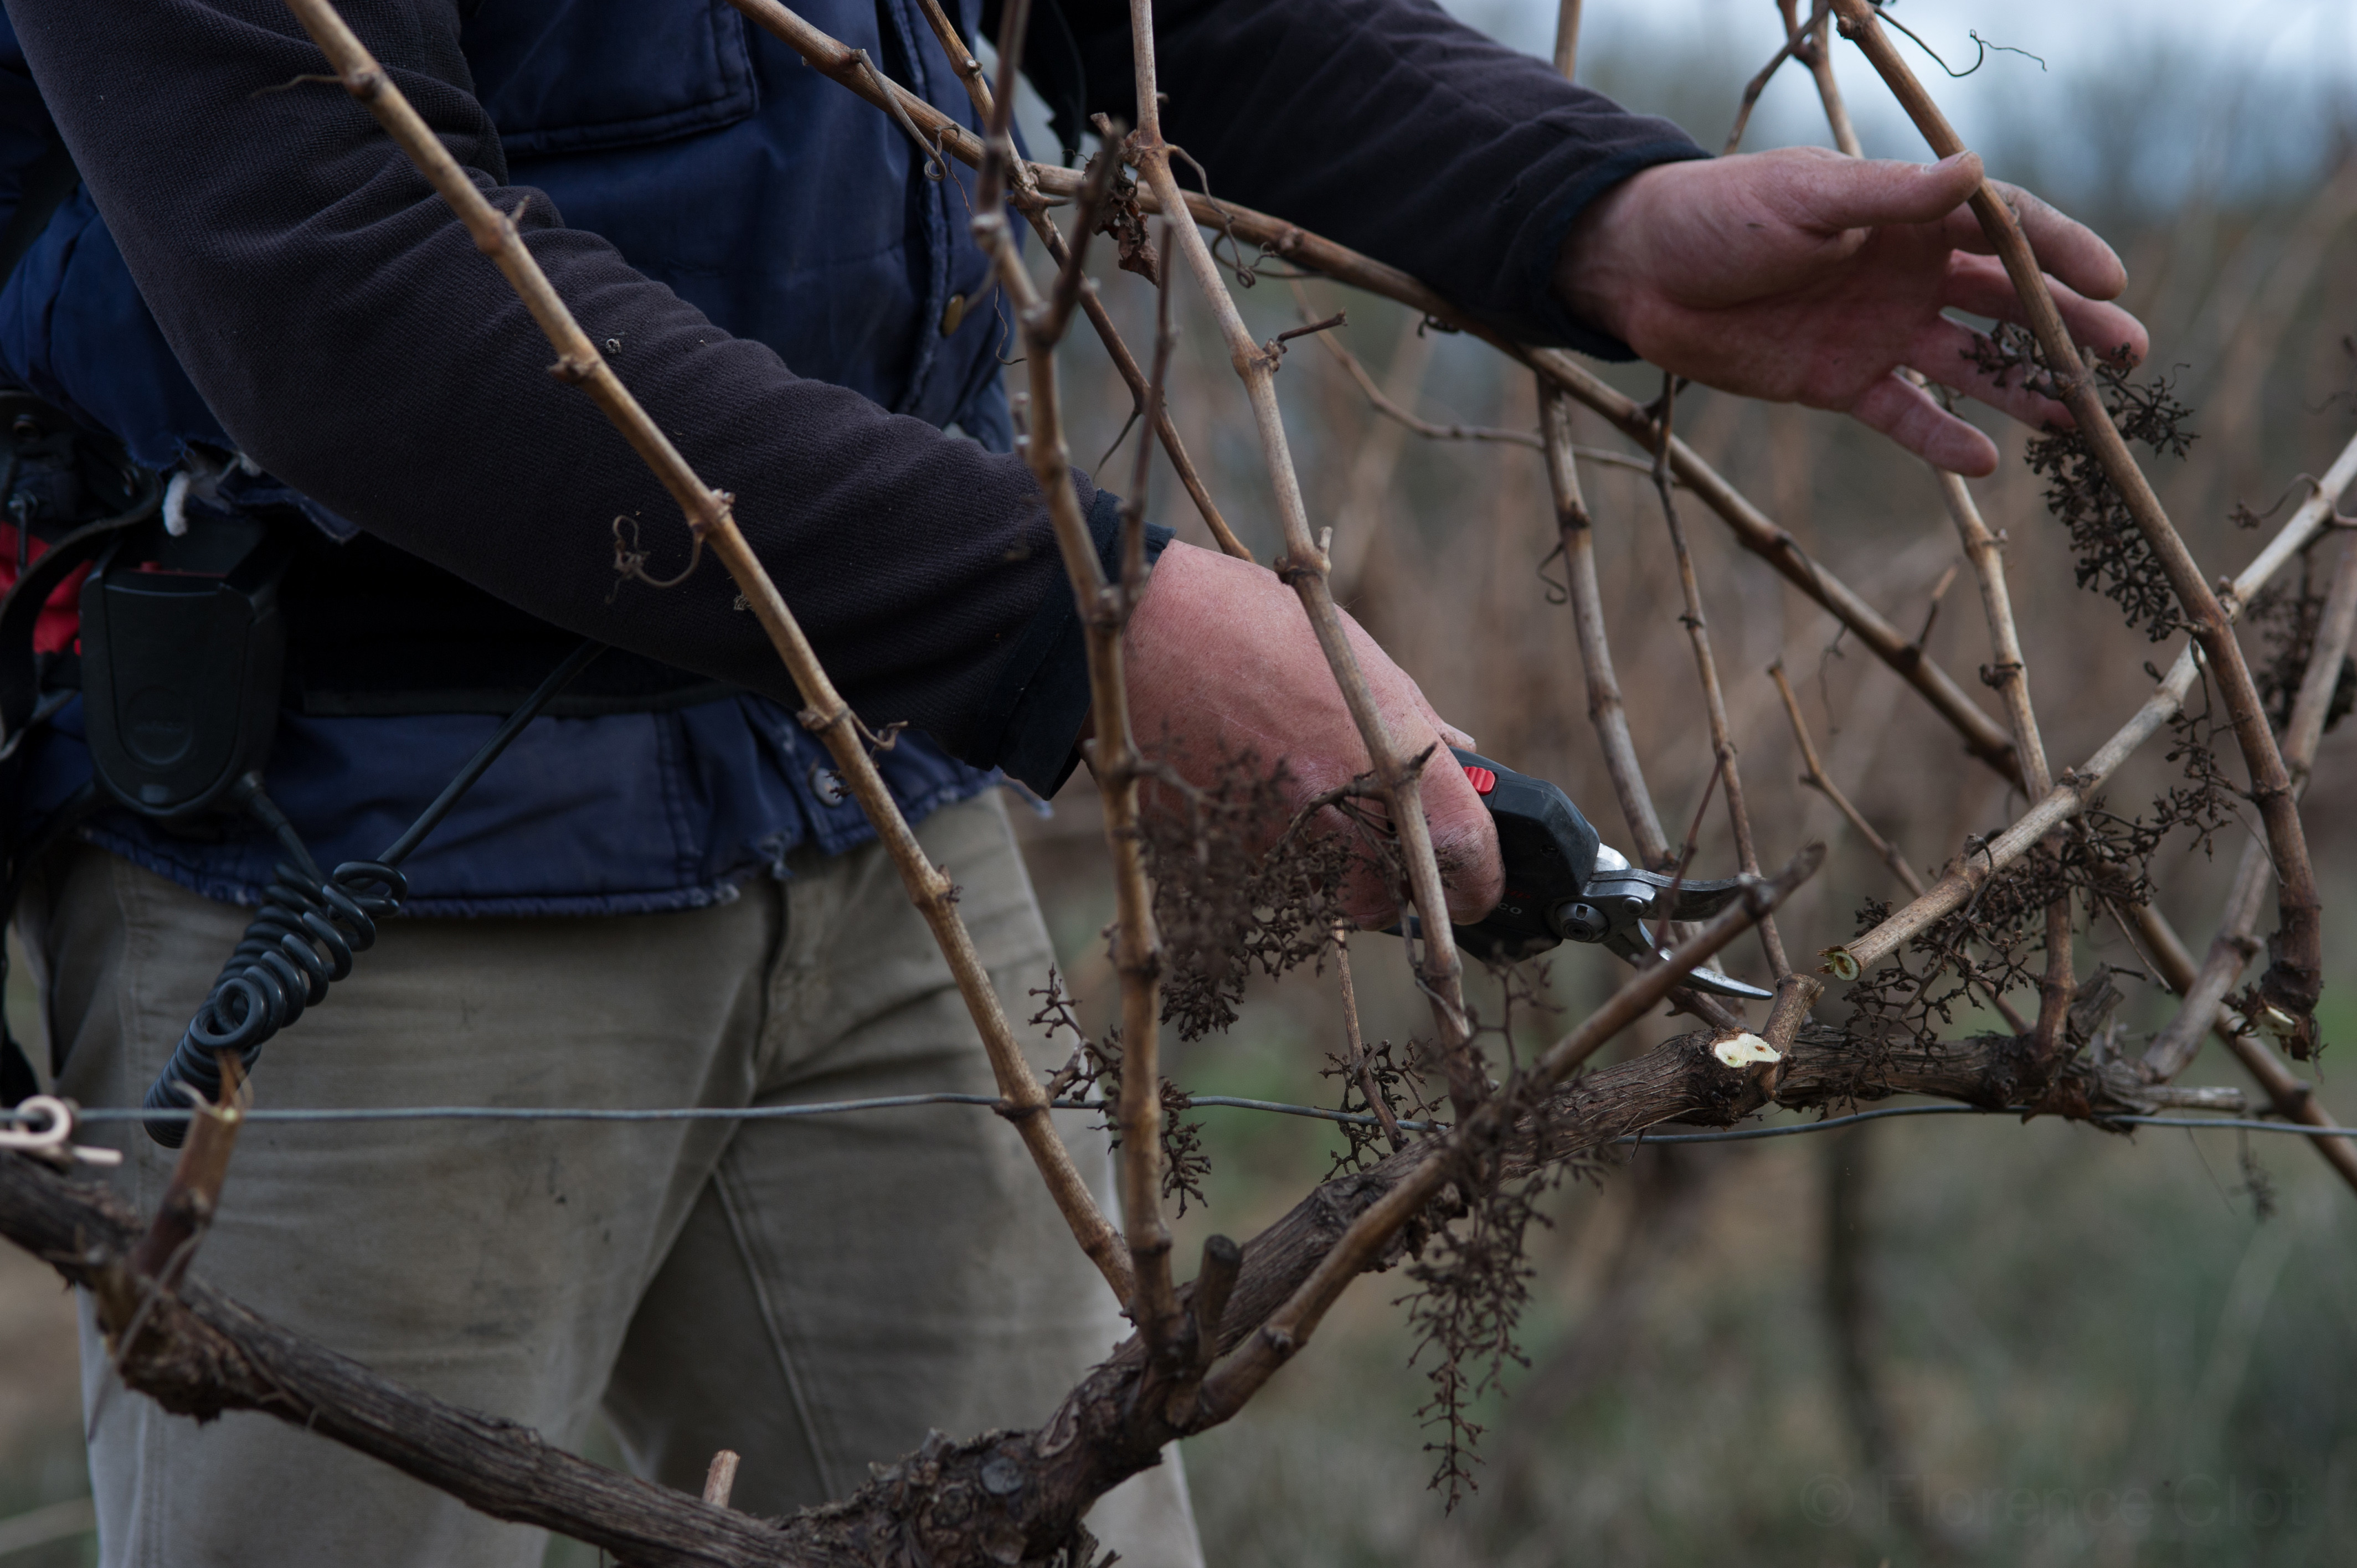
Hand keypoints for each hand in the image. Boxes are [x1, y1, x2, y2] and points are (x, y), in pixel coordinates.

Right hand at [1121, 541, 1502, 925]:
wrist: (1142, 637)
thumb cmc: (1257, 630)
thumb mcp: (1358, 660)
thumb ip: (1416, 721)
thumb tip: (1462, 752)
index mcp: (1398, 767)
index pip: (1473, 864)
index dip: (1483, 878)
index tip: (1477, 875)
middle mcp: (1344, 824)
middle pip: (1394, 901)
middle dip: (1393, 873)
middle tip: (1374, 826)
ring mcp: (1281, 851)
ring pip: (1326, 894)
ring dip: (1330, 863)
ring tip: (1300, 792)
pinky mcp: (1225, 860)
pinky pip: (1269, 876)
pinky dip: (1273, 849)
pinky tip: (1253, 788)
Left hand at [1556, 147, 2147, 475]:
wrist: (1641, 274)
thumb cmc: (1718, 216)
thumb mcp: (1805, 197)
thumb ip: (1889, 196)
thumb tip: (1974, 173)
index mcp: (1906, 215)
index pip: (2005, 230)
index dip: (2062, 252)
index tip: (2111, 281)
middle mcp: (1906, 273)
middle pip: (2006, 300)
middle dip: (2068, 327)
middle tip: (2128, 358)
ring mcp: (1879, 330)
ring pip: (1970, 361)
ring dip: (2023, 386)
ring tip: (2078, 420)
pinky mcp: (1841, 382)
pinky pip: (1905, 414)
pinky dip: (1943, 438)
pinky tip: (1987, 461)